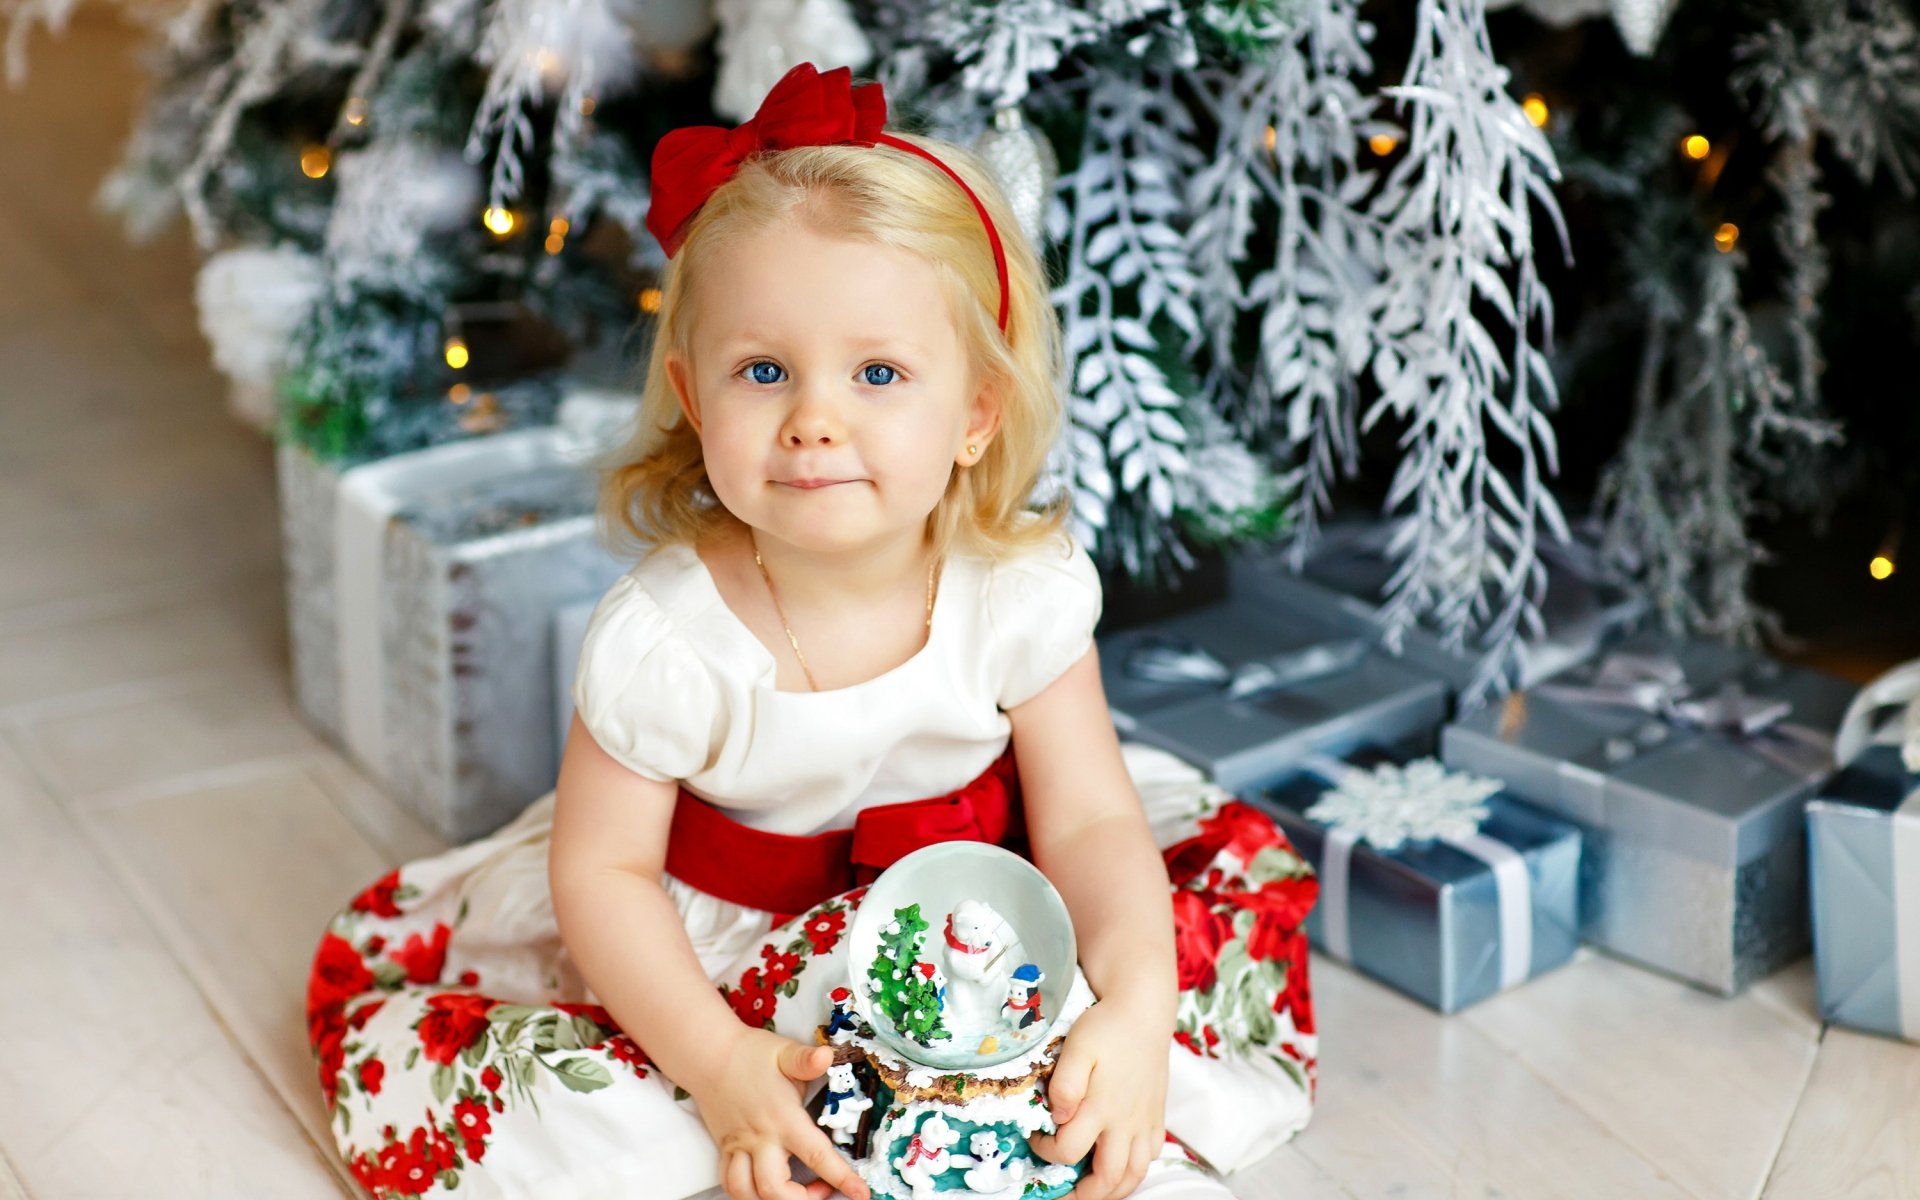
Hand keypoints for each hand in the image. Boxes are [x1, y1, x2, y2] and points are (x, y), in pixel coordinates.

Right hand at [687, 1026, 870, 1199]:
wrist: (709, 1054)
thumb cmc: (750, 1053)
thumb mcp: (785, 1052)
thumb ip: (807, 1059)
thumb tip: (826, 1055)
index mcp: (783, 1118)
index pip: (817, 1155)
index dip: (841, 1178)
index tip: (860, 1193)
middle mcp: (760, 1138)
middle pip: (776, 1190)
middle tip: (824, 1188)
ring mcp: (739, 1146)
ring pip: (748, 1192)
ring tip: (795, 1191)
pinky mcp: (725, 1148)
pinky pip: (730, 1182)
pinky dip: (746, 1191)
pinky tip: (763, 1184)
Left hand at [1029, 998, 1168, 1199]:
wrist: (1144, 1011)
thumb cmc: (1106, 1026)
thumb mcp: (1076, 1047)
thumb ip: (1064, 1086)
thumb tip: (1058, 1119)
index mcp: (1102, 1108)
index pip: (1069, 1151)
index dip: (1046, 1152)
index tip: (1036, 1137)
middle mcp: (1126, 1122)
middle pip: (1107, 1179)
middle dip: (1083, 1195)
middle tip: (1062, 1193)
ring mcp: (1145, 1122)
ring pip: (1135, 1174)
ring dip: (1113, 1190)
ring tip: (1092, 1190)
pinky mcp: (1157, 1116)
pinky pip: (1151, 1156)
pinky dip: (1136, 1169)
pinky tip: (1121, 1163)